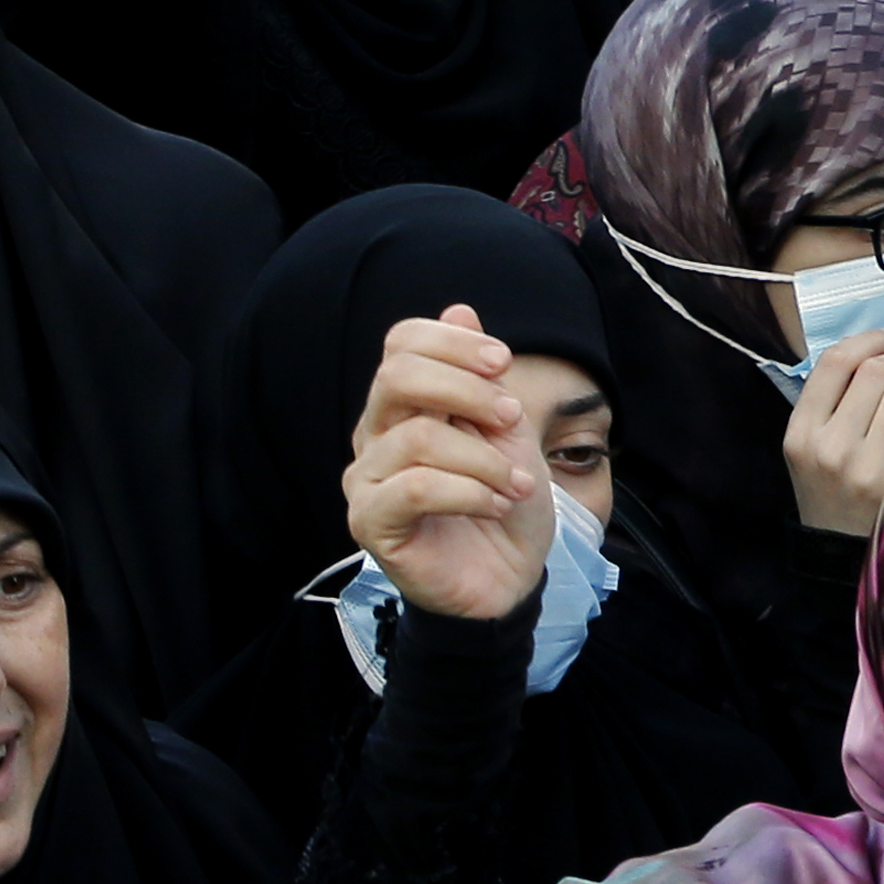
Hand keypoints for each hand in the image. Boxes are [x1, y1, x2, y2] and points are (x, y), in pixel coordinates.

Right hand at [343, 306, 554, 621]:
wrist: (508, 575)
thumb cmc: (504, 499)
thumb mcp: (507, 429)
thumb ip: (481, 376)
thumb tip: (459, 309)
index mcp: (403, 405)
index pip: (402, 343)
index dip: (454, 343)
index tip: (503, 363)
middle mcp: (374, 436)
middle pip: (397, 377)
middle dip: (468, 389)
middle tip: (513, 417)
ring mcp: (366, 480)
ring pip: (418, 437)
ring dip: (486, 459)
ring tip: (518, 484)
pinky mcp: (370, 523)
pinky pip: (414, 489)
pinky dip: (470, 492)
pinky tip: (496, 504)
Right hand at [778, 326, 883, 533]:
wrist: (842, 554)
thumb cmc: (829, 489)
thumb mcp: (807, 448)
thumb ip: (827, 401)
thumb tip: (875, 347)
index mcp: (801, 434)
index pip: (834, 362)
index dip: (870, 338)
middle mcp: (830, 448)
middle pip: (875, 371)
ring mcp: (868, 468)